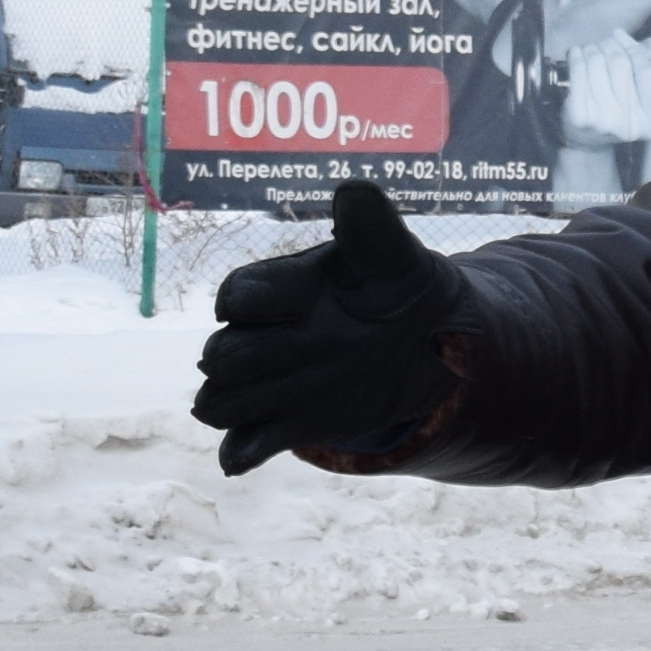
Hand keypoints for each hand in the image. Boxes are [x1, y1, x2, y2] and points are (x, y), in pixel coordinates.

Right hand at [190, 179, 464, 478]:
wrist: (429, 342)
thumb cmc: (402, 285)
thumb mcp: (396, 255)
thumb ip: (373, 226)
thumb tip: (353, 191)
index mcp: (285, 287)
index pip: (240, 295)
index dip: (255, 302)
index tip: (300, 304)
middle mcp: (269, 335)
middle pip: (223, 355)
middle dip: (249, 359)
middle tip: (308, 353)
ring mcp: (274, 382)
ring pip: (221, 402)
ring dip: (236, 406)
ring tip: (284, 397)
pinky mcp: (289, 422)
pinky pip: (247, 442)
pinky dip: (241, 451)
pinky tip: (241, 459)